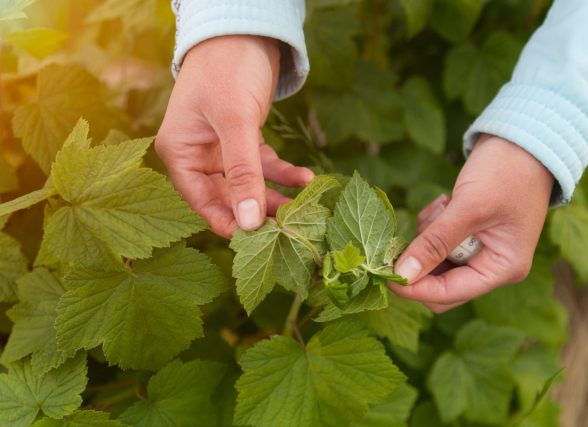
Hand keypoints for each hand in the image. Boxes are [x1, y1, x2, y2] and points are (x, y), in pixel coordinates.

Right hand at [156, 35, 313, 237]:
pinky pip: (264, 166)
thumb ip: (242, 173)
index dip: (228, 222)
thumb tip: (249, 222)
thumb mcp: (235, 122)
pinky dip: (284, 173)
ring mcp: (221, 149)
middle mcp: (197, 155)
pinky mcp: (244, 140)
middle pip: (227, 197)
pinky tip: (307, 179)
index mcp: (180, 153)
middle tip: (289, 226)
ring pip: (249, 185)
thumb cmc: (227, 69)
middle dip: (258, 211)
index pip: (200, 201)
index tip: (257, 240)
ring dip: (276, 195)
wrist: (244, 30)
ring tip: (305, 207)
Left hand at [390, 135, 554, 311]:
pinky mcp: (469, 235)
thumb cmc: (506, 171)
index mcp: (502, 268)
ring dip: (426, 239)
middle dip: (419, 262)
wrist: (524, 139)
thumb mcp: (468, 207)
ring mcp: (481, 251)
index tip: (384, 273)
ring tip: (440, 208)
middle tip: (405, 236)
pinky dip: (432, 227)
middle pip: (440, 285)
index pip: (449, 294)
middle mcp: (492, 266)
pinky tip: (443, 203)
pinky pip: (438, 243)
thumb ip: (435, 243)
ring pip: (435, 263)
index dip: (414, 288)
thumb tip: (403, 274)